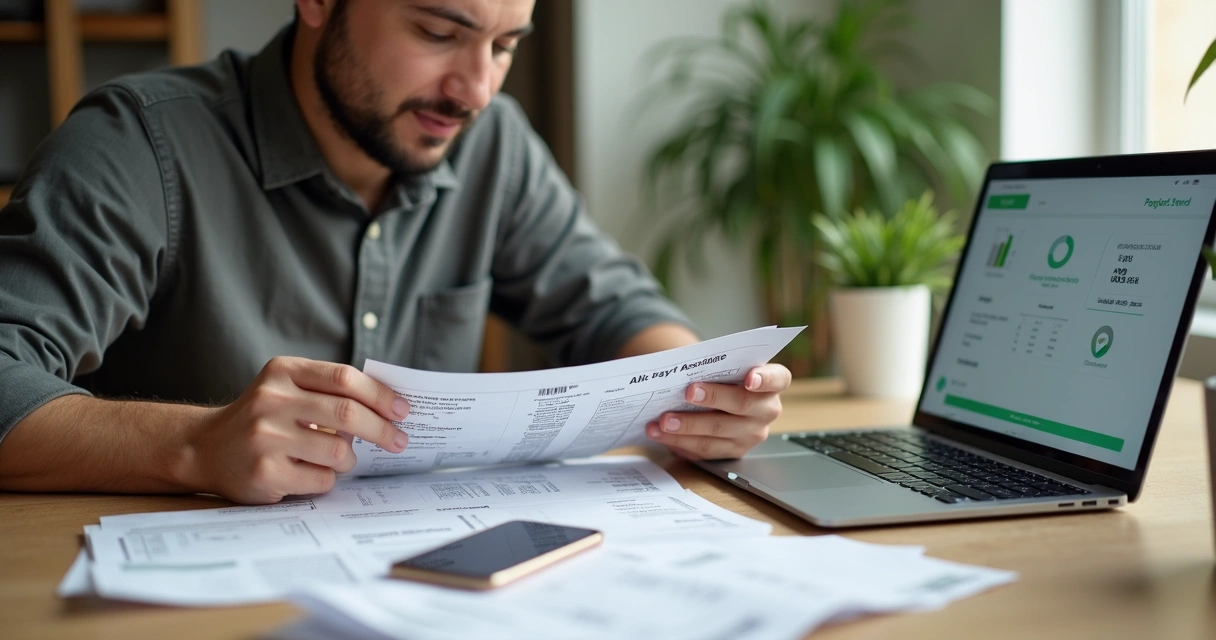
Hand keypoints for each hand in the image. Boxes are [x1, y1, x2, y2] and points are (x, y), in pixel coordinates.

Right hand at [180, 357, 409, 503]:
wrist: (204, 448)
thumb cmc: (261, 418)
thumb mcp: (285, 388)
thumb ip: (328, 391)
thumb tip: (391, 407)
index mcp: (282, 372)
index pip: (344, 378)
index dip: (380, 395)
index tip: (403, 410)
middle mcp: (271, 401)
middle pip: (347, 414)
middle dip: (382, 430)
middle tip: (399, 441)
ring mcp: (265, 438)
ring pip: (339, 451)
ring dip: (349, 459)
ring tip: (340, 459)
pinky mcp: (264, 473)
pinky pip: (321, 480)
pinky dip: (326, 479)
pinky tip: (311, 473)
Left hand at [645, 363, 791, 459]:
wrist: (717, 400)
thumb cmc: (721, 377)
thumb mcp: (723, 366)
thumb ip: (715, 364)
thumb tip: (681, 364)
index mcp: (771, 383)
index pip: (778, 379)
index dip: (765, 379)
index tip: (750, 378)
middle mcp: (766, 410)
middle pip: (743, 405)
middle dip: (713, 398)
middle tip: (688, 393)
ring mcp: (751, 435)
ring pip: (719, 432)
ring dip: (688, 426)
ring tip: (663, 420)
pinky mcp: (732, 452)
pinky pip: (704, 450)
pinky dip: (679, 441)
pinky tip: (660, 433)